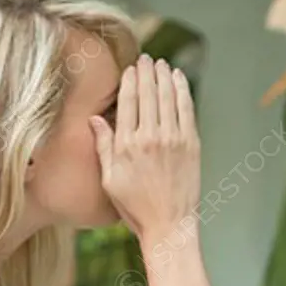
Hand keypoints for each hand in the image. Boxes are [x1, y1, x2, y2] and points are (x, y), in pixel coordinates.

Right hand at [89, 55, 200, 243]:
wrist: (169, 225)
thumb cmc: (136, 208)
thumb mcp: (110, 180)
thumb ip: (103, 146)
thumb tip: (94, 119)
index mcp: (126, 145)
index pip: (128, 102)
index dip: (130, 81)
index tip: (131, 69)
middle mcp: (149, 138)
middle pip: (148, 94)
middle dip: (147, 72)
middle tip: (146, 59)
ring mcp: (172, 139)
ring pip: (167, 96)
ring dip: (164, 76)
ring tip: (161, 64)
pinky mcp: (191, 144)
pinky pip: (186, 108)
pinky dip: (182, 90)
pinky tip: (179, 78)